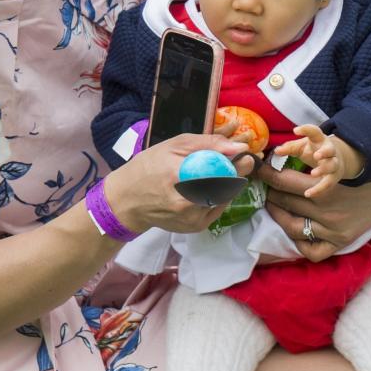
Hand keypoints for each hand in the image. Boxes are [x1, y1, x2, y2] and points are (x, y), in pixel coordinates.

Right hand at [105, 133, 254, 234]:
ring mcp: (192, 218)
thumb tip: (240, 146)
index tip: (244, 154)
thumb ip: (208, 143)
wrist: (127, 201)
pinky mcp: (196, 227)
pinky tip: (207, 188)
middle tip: (236, 162)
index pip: (220, 170)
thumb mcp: (173, 146)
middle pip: (226, 185)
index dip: (236, 162)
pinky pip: (218, 208)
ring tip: (214, 174)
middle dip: (234, 172)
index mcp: (176, 176)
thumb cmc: (147, 168)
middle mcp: (186, 202)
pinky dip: (219, 196)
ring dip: (228, 184)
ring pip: (225, 197)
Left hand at [258, 151, 370, 261]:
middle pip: (285, 203)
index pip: (283, 181)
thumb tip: (277, 158)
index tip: (257, 169)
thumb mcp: (335, 162)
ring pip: (292, 227)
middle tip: (266, 186)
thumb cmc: (360, 171)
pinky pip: (312, 251)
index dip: (266, 174)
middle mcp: (328, 211)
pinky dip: (299, 243)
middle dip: (271, 192)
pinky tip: (293, 230)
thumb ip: (309, 162)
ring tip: (273, 205)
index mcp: (325, 187)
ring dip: (278, 215)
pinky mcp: (340, 242)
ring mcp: (333, 230)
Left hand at [273, 124, 360, 198]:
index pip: (314, 131)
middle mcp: (329, 150)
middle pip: (329, 150)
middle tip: (316, 155)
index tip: (296, 130)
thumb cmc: (313, 150)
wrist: (334, 159)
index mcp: (319, 139)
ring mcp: (333, 163)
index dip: (306, 130)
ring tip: (314, 173)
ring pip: (332, 165)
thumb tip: (276, 151)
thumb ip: (289, 148)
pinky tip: (308, 193)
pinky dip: (318, 189)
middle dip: (324, 152)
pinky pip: (327, 183)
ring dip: (323, 169)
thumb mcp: (301, 146)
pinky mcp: (333, 176)